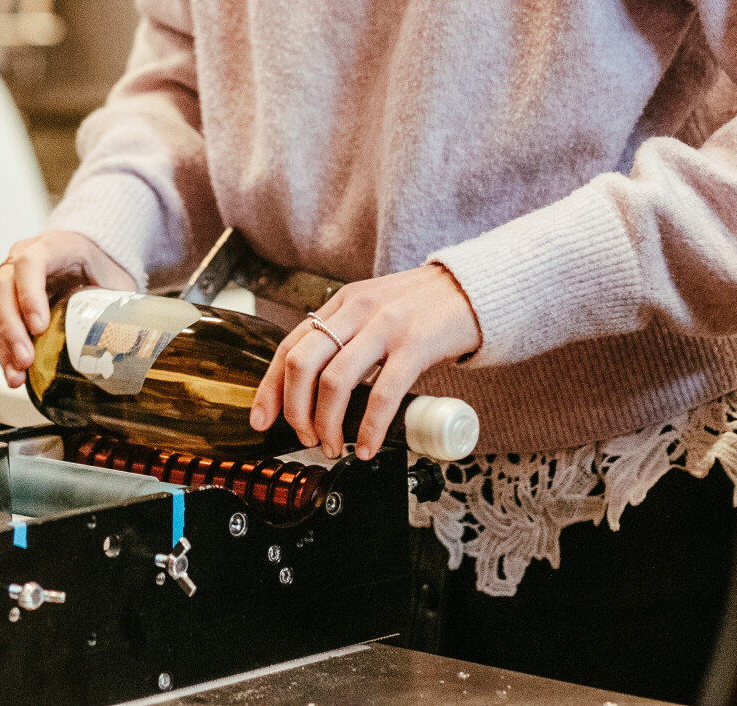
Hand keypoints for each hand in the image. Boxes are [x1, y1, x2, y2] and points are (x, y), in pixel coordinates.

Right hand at [0, 230, 136, 387]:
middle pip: (4, 288)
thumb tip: (131, 341)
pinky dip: (4, 350)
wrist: (91, 254)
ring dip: (4, 345)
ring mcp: (11, 277)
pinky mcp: (8, 300)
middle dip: (12, 328)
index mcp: (52, 246)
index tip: (39, 326)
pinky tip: (14, 373)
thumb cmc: (102, 265)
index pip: (30, 263)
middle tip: (26, 359)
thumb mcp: (115, 278)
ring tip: (17, 375)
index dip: (29, 294)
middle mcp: (23, 257)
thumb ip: (119, 303)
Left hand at [250, 263, 482, 461]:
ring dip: (328, 424)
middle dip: (295, 410)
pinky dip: (369, 428)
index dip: (270, 387)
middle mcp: (357, 310)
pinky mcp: (415, 344)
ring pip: (336, 382)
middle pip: (303, 364)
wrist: (474, 288)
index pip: (290, 345)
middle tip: (305, 438)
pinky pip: (382, 393)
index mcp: (342, 303)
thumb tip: (321, 387)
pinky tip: (368, 447)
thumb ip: (349, 336)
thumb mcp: (375, 310)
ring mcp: (385, 326)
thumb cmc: (424, 307)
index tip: (262, 420)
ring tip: (335, 446)